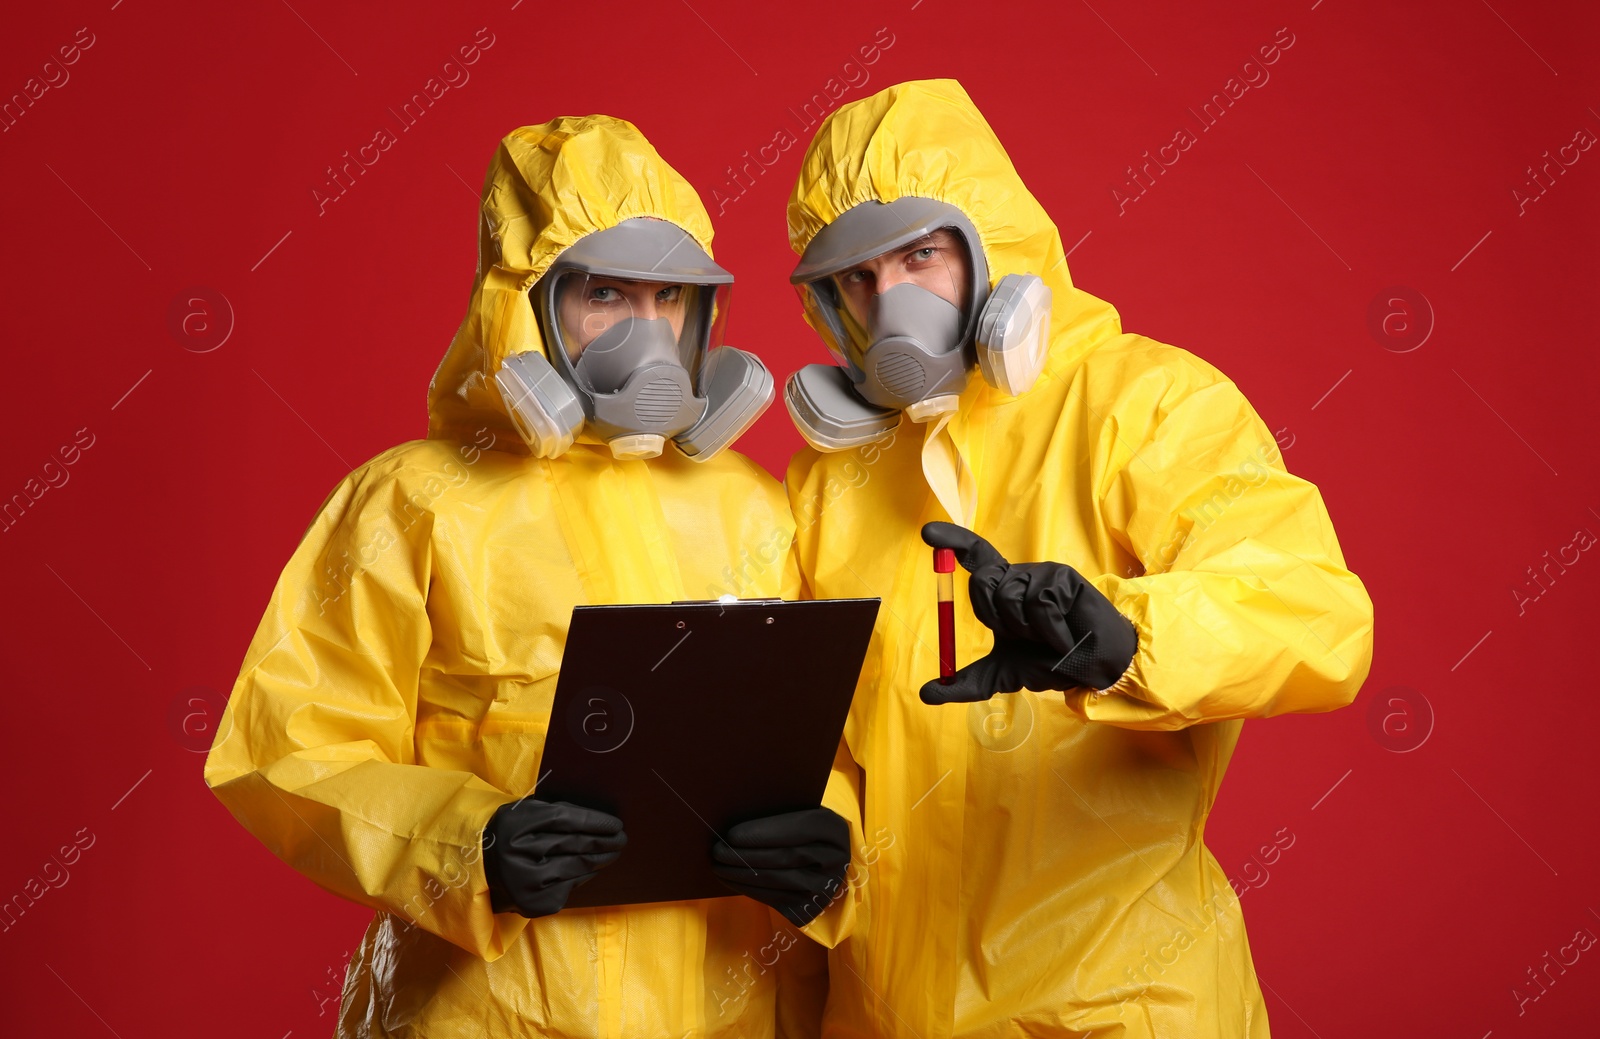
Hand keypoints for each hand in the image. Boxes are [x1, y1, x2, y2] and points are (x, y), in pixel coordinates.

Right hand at [482, 799, 626, 917]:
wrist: (479, 870)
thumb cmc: (512, 835)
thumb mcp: (525, 815)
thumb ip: (556, 814)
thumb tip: (599, 821)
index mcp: (515, 824)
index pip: (564, 819)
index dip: (595, 821)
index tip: (616, 824)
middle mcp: (517, 853)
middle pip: (574, 844)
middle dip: (604, 841)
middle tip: (622, 838)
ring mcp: (525, 882)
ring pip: (576, 866)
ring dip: (601, 859)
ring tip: (614, 852)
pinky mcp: (533, 903)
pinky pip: (570, 886)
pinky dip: (585, 876)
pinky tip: (592, 869)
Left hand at [710, 808, 848, 926]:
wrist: (828, 861)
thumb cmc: (804, 831)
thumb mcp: (802, 814)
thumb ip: (781, 813)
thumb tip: (737, 815)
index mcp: (833, 828)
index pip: (797, 829)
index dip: (763, 834)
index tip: (731, 835)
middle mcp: (835, 859)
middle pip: (783, 857)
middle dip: (745, 855)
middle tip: (717, 851)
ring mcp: (824, 886)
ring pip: (776, 880)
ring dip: (741, 874)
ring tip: (718, 866)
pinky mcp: (811, 907)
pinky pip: (774, 898)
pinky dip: (748, 889)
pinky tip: (731, 880)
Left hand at [919, 522, 1136, 704]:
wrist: (1092, 669)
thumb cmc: (1049, 662)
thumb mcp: (1002, 675)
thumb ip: (965, 684)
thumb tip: (926, 694)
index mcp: (1001, 591)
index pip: (974, 556)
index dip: (952, 541)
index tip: (926, 533)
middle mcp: (1017, 576)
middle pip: (981, 579)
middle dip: (994, 618)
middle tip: (1022, 637)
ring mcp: (1040, 573)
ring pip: (1009, 596)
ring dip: (1026, 630)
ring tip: (1049, 637)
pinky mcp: (1063, 577)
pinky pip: (1040, 605)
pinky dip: (1049, 632)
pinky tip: (1065, 638)